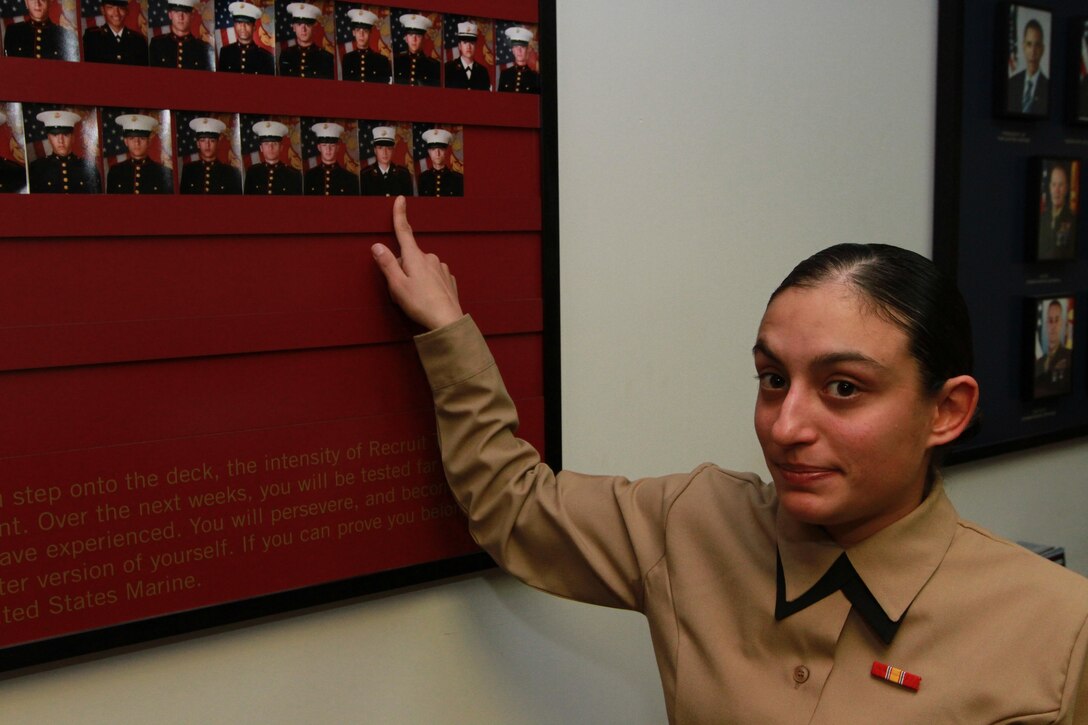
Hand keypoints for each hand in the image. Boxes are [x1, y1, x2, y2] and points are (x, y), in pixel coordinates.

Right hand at [371, 196, 463, 329]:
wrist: (447, 322)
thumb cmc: (420, 304)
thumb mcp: (397, 285)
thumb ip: (387, 264)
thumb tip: (377, 246)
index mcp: (415, 257)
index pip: (404, 231)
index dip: (400, 214)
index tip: (400, 199)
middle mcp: (430, 258)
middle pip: (409, 257)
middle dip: (401, 270)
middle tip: (400, 291)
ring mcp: (441, 268)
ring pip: (420, 268)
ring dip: (413, 279)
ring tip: (413, 298)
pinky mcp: (448, 279)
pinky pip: (432, 278)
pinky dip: (425, 285)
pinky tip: (426, 299)